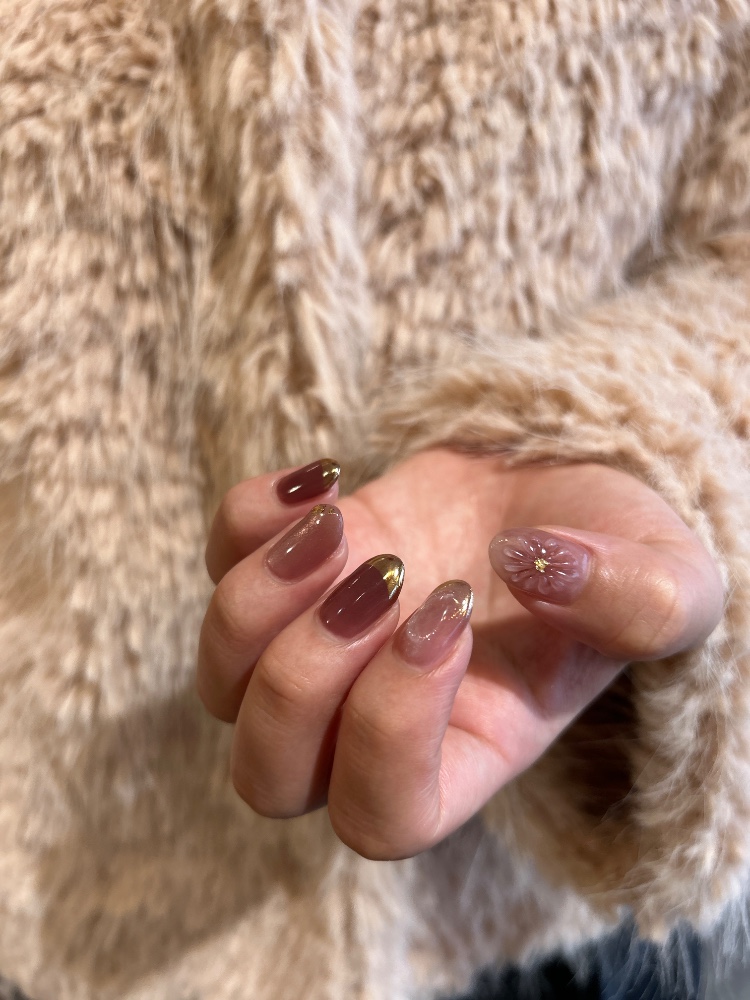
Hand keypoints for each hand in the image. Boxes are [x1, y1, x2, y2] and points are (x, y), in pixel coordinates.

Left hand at [196, 449, 723, 859]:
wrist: (561, 481)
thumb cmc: (613, 546)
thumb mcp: (665, 579)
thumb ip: (636, 599)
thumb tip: (528, 568)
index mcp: (468, 752)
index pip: (381, 816)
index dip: (388, 728)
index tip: (452, 617)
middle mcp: (376, 722)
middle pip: (268, 775)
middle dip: (305, 672)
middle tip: (383, 576)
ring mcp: (326, 650)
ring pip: (221, 685)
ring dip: (258, 599)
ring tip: (341, 524)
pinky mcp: (296, 573)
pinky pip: (219, 568)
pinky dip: (247, 521)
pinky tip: (328, 481)